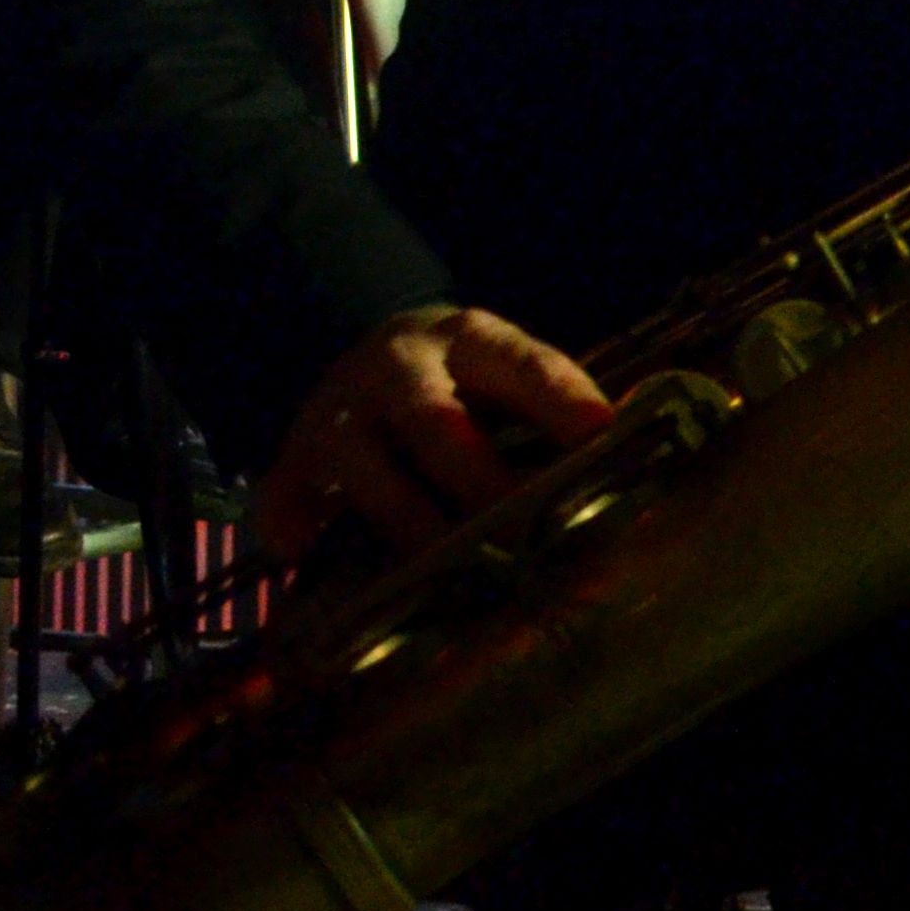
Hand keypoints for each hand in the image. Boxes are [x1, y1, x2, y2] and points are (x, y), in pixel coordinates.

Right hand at [253, 304, 614, 557]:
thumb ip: (557, 412)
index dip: (559, 399)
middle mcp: (400, 368)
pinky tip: (306, 557)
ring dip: (406, 520)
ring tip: (443, 569)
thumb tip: (625, 456)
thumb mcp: (509, 373)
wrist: (373, 354)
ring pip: (365, 465)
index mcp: (472, 340)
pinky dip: (292, 525)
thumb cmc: (467, 382)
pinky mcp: (293, 456)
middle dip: (477, 479)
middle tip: (518, 534)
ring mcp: (339, 411)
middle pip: (436, 421)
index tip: (599, 434)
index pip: (522, 364)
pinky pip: (284, 494)